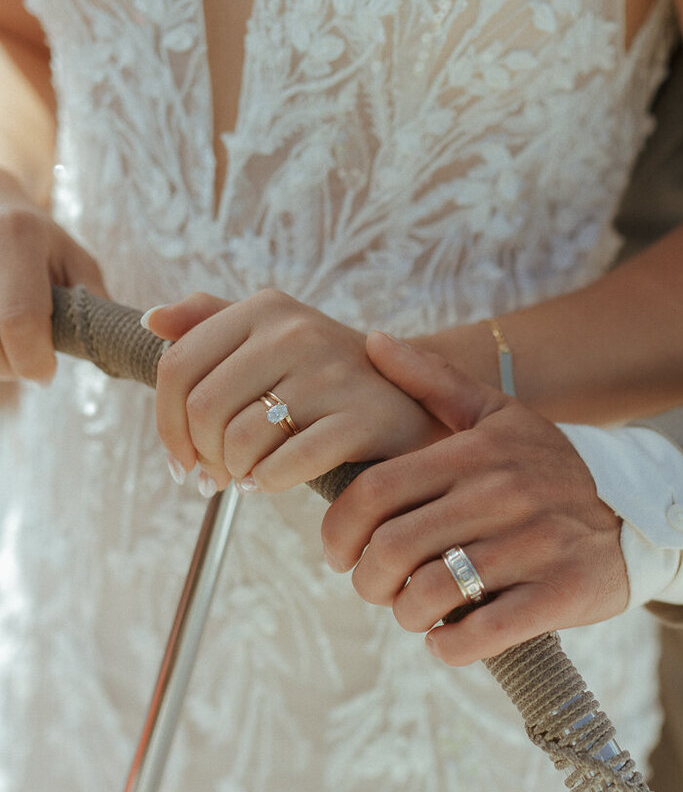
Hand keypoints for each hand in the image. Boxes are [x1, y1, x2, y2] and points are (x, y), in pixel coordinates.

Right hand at [0, 170, 105, 381]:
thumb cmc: (41, 241)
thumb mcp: (77, 262)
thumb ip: (94, 306)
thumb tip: (105, 353)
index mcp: (19, 236)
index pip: (19, 320)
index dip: (34, 360)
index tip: (47, 372)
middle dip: (14, 365)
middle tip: (30, 352)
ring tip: (9, 337)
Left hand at [143, 289, 444, 491]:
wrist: (421, 400)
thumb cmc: (335, 379)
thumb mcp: (279, 337)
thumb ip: (214, 322)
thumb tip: (152, 319)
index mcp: (267, 308)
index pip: (177, 368)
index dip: (166, 424)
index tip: (181, 456)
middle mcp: (297, 331)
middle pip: (203, 410)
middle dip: (200, 456)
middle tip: (214, 477)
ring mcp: (332, 373)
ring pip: (240, 441)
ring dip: (235, 472)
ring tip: (247, 477)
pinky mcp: (361, 418)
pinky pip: (284, 465)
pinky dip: (267, 483)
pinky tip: (269, 483)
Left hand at [321, 333, 629, 665]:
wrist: (639, 513)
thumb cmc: (550, 468)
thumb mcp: (499, 415)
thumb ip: (433, 380)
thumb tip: (372, 341)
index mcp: (478, 451)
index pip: (374, 492)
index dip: (338, 532)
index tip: (340, 554)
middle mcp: (504, 493)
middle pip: (392, 549)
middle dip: (369, 581)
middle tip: (378, 588)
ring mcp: (535, 545)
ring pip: (429, 596)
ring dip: (406, 615)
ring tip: (415, 611)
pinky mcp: (562, 593)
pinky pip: (480, 634)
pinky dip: (448, 645)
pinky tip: (449, 636)